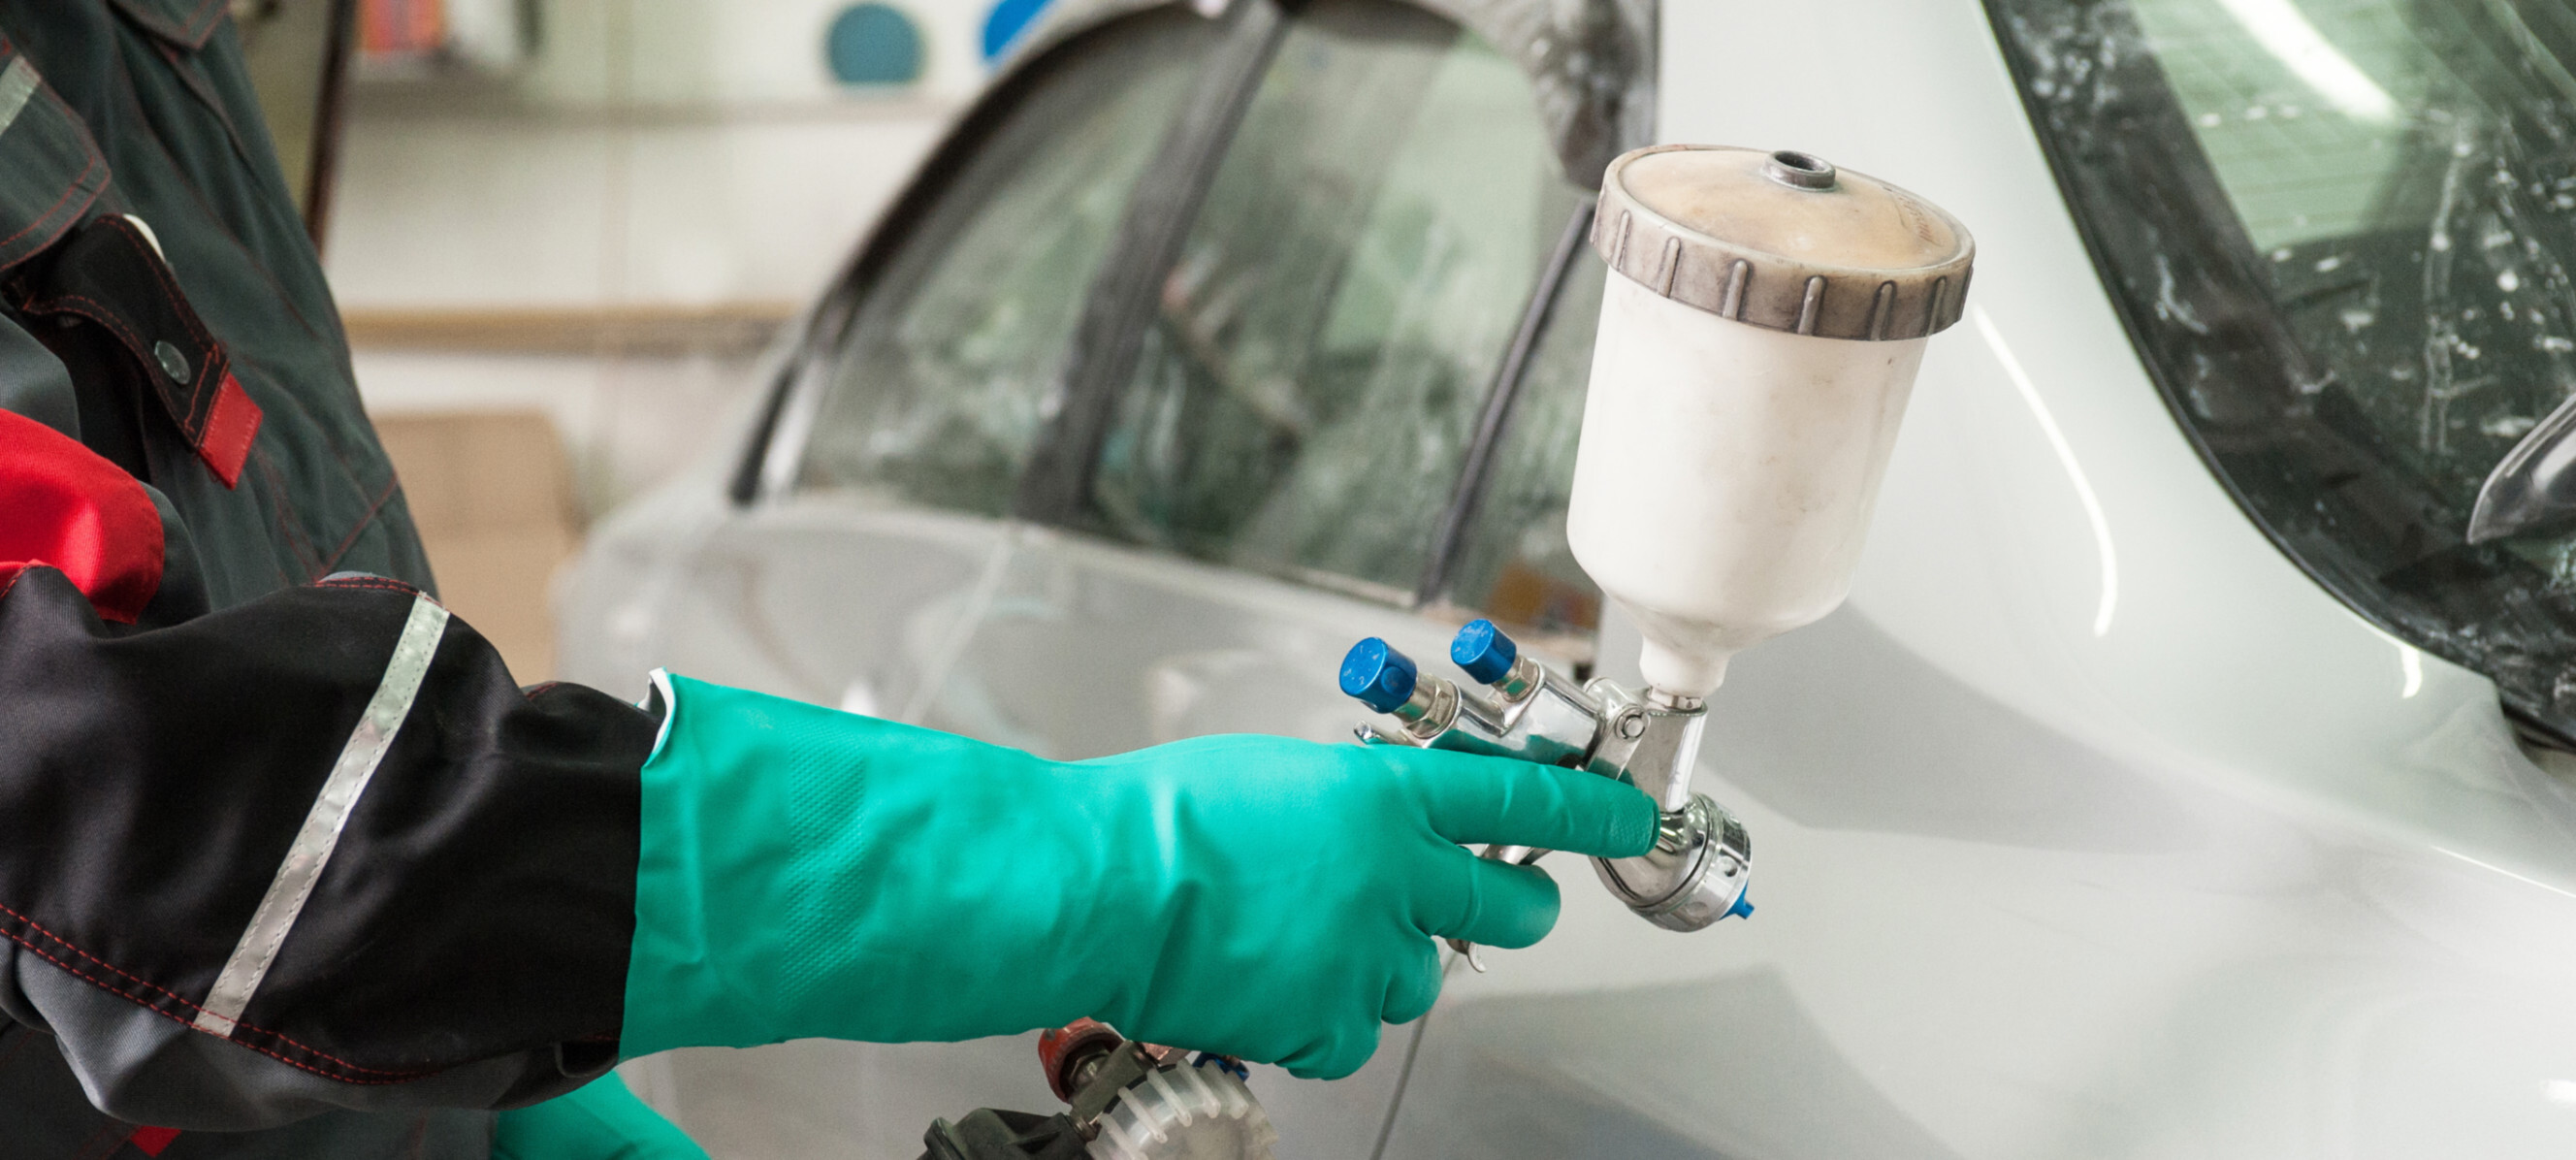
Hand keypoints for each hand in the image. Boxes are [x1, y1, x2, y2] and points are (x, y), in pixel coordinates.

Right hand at [620, 674, 1657, 1078]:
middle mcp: (1393, 876)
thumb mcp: (1275, 771)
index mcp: (1384, 796)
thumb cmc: (1160, 815)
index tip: (1627, 819)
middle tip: (1470, 904)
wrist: (1098, 885)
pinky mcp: (1321, 1018)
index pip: (1520, 803)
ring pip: (1425, 977)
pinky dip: (1327, 1018)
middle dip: (1506, 909)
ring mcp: (1362, 954)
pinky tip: (1280, 985)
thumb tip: (1376, 821)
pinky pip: (1356, 1033)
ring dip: (1387, 963)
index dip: (1588, 814)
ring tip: (1312, 940)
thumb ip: (1349, 799)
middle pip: (1508, 912)